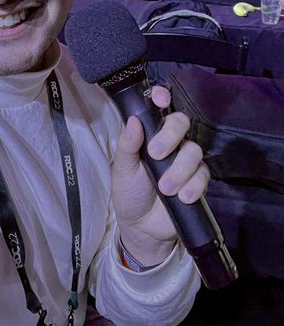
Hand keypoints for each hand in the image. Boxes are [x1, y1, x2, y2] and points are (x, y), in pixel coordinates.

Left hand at [112, 86, 209, 265]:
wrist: (141, 227)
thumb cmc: (129, 191)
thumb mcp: (122, 169)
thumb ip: (128, 145)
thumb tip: (133, 120)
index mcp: (150, 134)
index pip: (160, 109)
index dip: (163, 98)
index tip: (160, 99)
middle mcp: (170, 142)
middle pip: (181, 123)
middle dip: (170, 136)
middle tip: (155, 154)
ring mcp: (185, 161)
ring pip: (194, 150)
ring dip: (179, 169)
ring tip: (165, 188)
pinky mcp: (197, 180)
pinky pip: (204, 175)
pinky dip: (193, 185)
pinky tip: (182, 196)